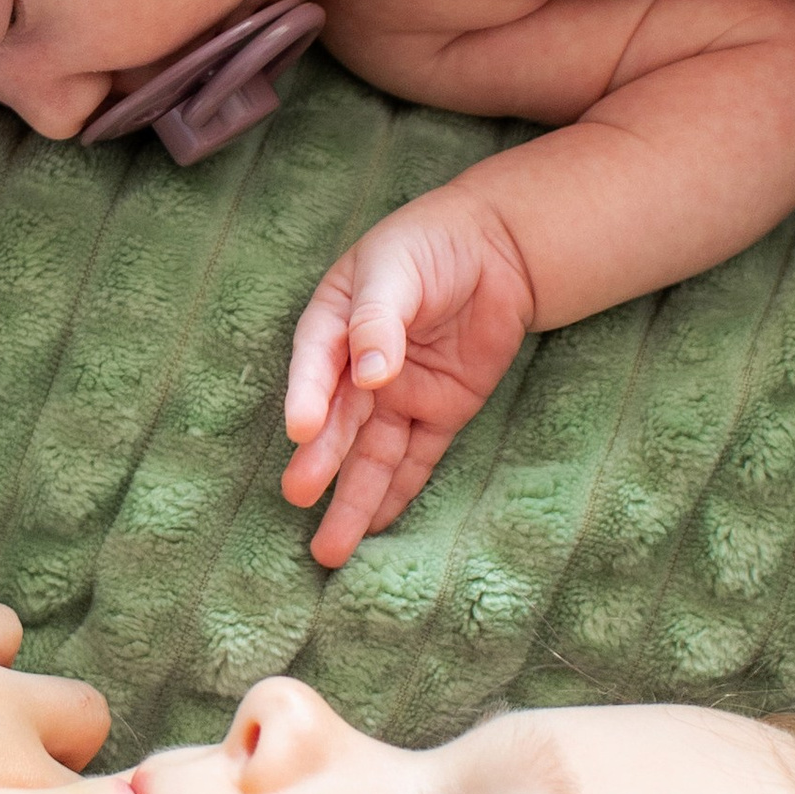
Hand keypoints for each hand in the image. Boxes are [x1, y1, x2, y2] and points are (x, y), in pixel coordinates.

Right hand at [282, 189, 538, 566]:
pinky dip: (398, 493)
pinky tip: (376, 529)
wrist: (496, 250)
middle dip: (320, 459)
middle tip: (298, 493)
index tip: (300, 429)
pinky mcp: (438, 413)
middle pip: (339, 420)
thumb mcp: (398, 269)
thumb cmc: (429, 245)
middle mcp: (358, 370)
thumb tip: (371, 372)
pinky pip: (416, 458)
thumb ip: (381, 318)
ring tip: (330, 548)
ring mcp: (398, 396)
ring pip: (372, 454)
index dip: (306, 394)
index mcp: (334, 324)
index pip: (316, 363)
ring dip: (353, 499)